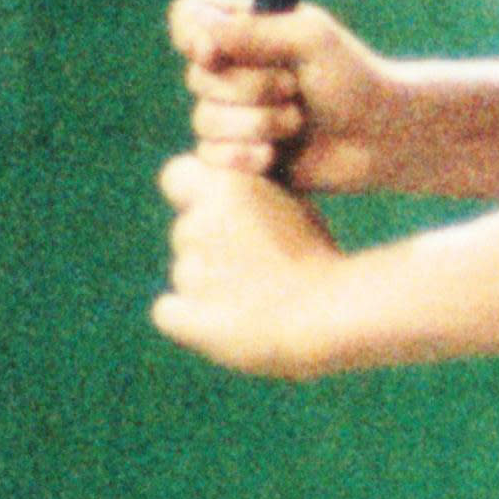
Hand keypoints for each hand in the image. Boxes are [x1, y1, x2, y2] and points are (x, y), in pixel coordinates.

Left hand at [150, 144, 349, 372]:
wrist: (330, 312)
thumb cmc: (315, 257)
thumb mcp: (288, 205)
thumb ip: (245, 196)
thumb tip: (214, 197)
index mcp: (226, 187)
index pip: (177, 175)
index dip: (193, 194)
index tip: (218, 212)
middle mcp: (199, 222)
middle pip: (185, 232)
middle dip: (208, 246)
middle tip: (255, 266)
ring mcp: (191, 271)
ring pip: (185, 273)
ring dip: (207, 284)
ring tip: (255, 297)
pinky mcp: (186, 315)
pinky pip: (167, 311)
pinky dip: (188, 319)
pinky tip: (224, 322)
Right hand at [169, 0, 415, 192]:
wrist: (380, 138)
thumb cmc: (353, 78)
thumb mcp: (310, 39)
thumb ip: (254, 31)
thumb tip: (199, 35)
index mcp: (245, 28)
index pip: (188, 16)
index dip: (191, 35)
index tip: (214, 52)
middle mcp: (231, 67)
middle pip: (195, 76)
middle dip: (249, 89)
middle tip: (296, 89)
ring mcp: (231, 111)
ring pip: (204, 120)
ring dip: (256, 124)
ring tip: (297, 123)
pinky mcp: (235, 153)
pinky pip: (209, 156)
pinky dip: (244, 157)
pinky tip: (276, 156)